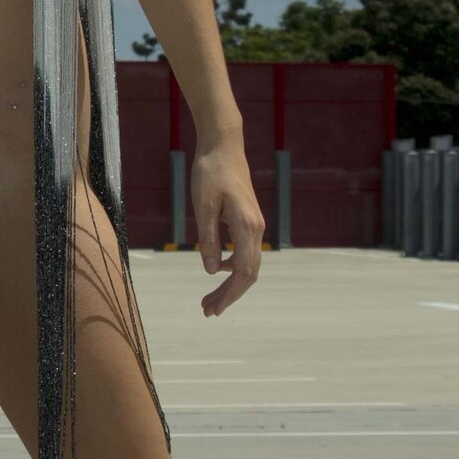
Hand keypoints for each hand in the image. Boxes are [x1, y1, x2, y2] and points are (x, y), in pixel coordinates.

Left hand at [191, 134, 265, 316]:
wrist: (223, 146)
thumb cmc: (210, 172)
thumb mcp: (202, 206)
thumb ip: (207, 238)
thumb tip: (210, 271)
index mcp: (247, 227)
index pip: (242, 271)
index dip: (228, 294)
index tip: (212, 309)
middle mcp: (256, 228)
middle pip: (247, 273)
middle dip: (228, 295)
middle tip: (207, 312)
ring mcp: (254, 225)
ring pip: (246, 264)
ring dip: (229, 283)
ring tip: (208, 298)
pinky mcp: (247, 221)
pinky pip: (243, 251)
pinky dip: (230, 266)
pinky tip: (214, 267)